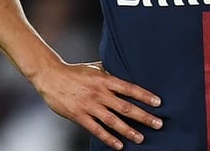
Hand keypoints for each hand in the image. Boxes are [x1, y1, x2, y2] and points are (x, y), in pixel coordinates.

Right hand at [31, 61, 162, 149]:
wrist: (51, 76)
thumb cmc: (76, 71)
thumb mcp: (96, 67)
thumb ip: (111, 72)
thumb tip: (129, 69)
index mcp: (106, 80)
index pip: (130, 88)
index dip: (145, 96)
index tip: (158, 103)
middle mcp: (100, 93)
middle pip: (126, 107)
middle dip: (144, 116)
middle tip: (158, 124)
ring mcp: (89, 106)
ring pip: (113, 121)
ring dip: (128, 130)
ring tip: (141, 138)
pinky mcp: (79, 116)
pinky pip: (96, 129)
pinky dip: (108, 138)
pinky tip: (119, 145)